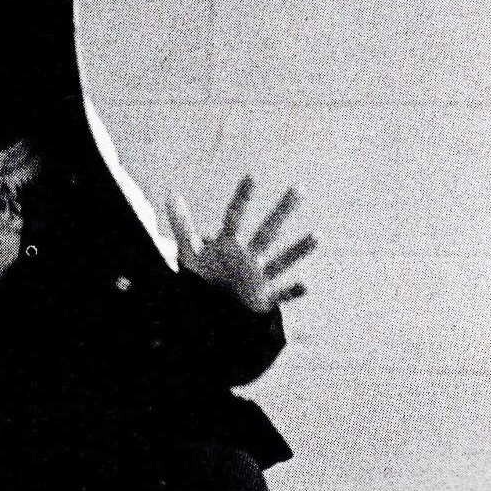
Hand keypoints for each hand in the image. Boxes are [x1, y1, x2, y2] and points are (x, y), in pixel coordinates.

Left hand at [164, 177, 314, 314]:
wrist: (213, 314)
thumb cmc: (204, 280)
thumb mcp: (190, 254)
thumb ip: (182, 226)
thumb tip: (172, 194)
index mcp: (229, 245)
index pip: (234, 217)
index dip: (242, 198)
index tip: (252, 176)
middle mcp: (248, 257)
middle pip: (267, 231)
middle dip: (281, 211)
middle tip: (300, 188)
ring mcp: (258, 277)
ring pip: (281, 261)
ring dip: (298, 250)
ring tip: (318, 236)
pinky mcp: (262, 300)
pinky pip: (280, 295)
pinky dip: (292, 291)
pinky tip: (307, 285)